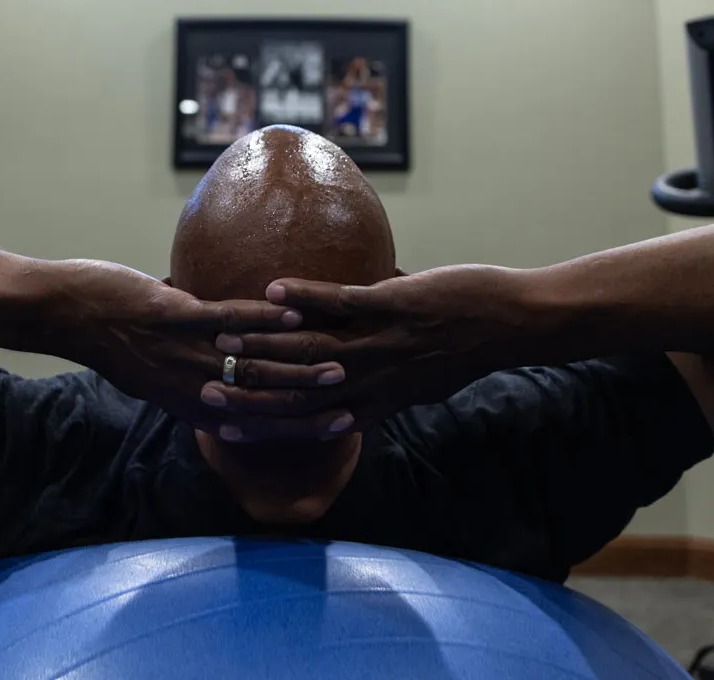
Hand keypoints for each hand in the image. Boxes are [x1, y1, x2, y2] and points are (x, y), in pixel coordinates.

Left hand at [37, 260, 353, 438]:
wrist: (64, 314)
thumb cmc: (106, 337)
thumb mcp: (150, 368)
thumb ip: (185, 372)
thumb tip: (218, 358)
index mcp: (184, 402)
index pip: (248, 422)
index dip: (291, 425)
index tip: (331, 422)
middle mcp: (186, 386)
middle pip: (257, 401)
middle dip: (305, 399)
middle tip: (347, 394)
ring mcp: (180, 353)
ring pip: (249, 364)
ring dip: (295, 360)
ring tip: (335, 354)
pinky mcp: (172, 318)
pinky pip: (225, 321)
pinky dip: (260, 319)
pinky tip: (291, 313)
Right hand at [200, 265, 546, 435]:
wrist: (508, 327)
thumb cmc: (463, 351)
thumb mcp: (418, 383)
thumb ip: (381, 390)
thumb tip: (351, 391)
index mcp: (375, 402)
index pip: (308, 419)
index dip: (264, 422)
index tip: (223, 424)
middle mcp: (373, 380)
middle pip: (298, 388)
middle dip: (249, 387)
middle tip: (205, 383)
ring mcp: (382, 343)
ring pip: (311, 347)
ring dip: (264, 340)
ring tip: (224, 333)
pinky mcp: (394, 307)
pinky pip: (342, 303)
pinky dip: (306, 296)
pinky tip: (273, 288)